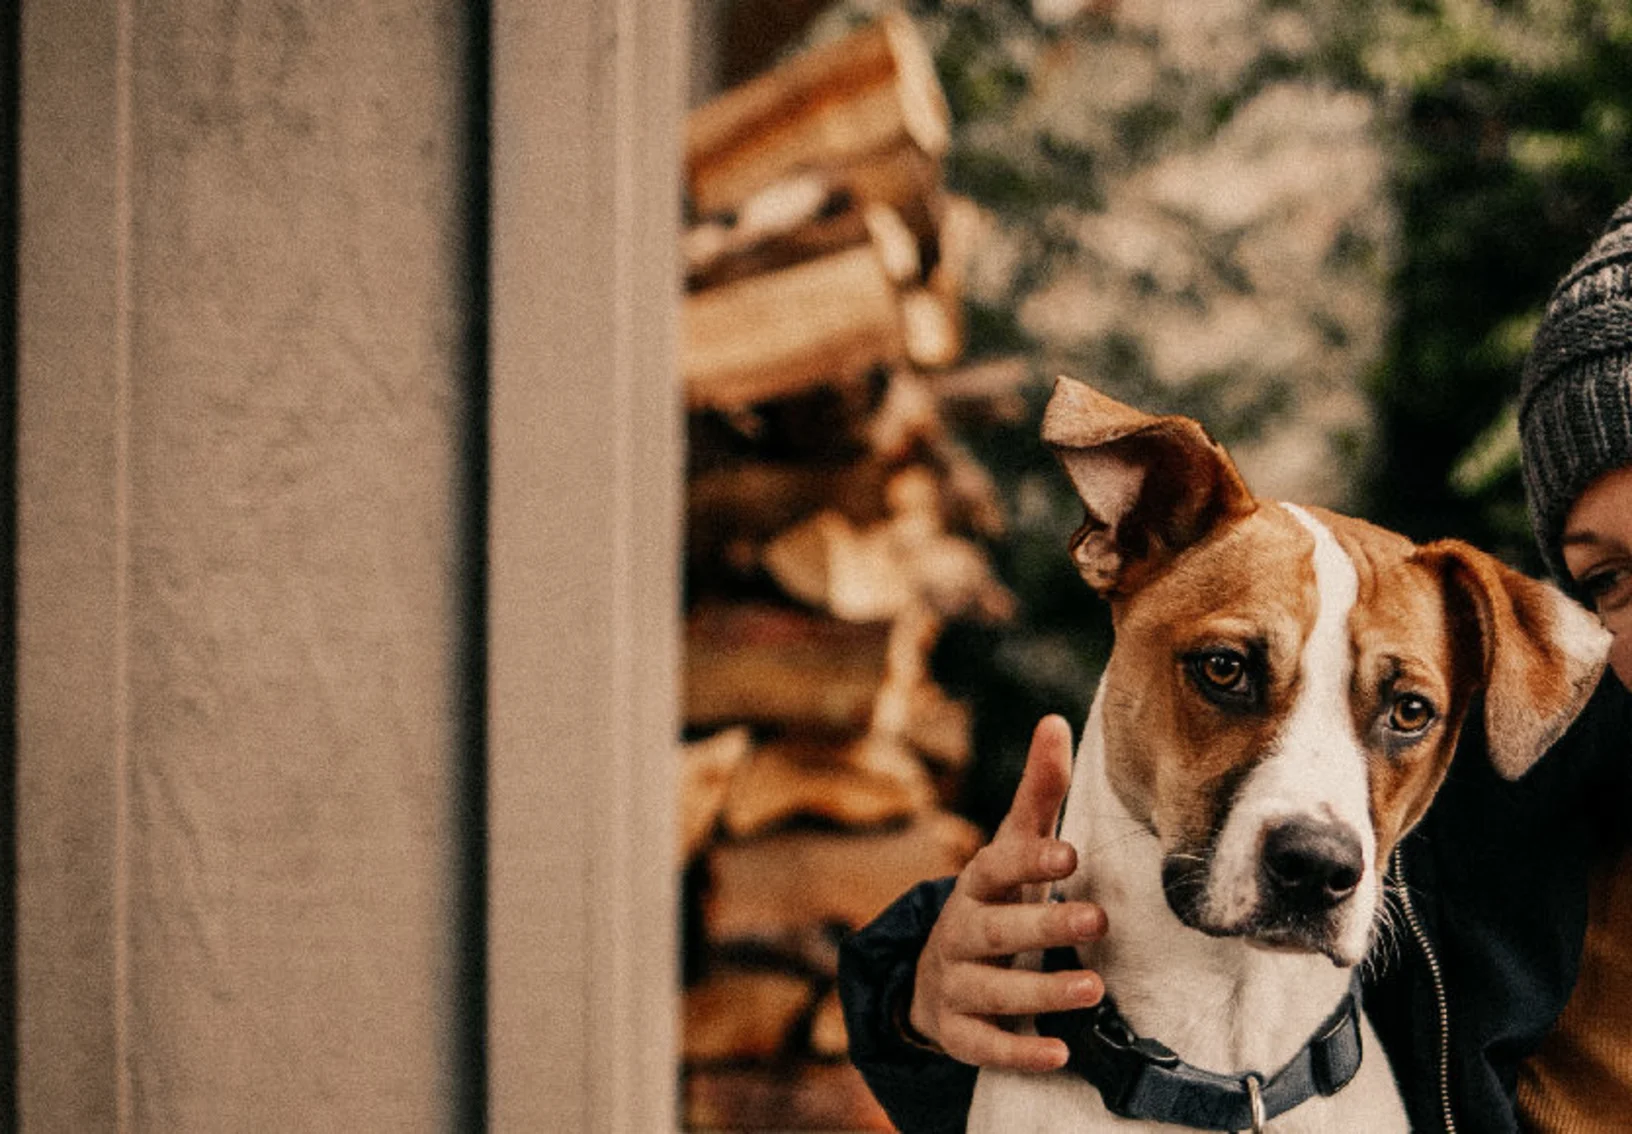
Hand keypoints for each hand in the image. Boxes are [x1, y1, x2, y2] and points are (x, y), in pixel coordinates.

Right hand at [907, 714, 1106, 1070]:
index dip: (1029, 860)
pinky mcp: (958, 1032)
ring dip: (1040, 993)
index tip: (1070, 853)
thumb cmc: (995, 900)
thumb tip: (1055, 721)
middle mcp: (960, 932)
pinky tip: (1059, 1055)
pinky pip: (984, 1046)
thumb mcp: (1013, 849)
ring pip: (991, 990)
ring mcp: (956, 983)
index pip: (996, 866)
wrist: (937, 975)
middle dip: (1043, 926)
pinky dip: (1018, 1053)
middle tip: (1097, 920)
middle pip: (996, 929)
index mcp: (977, 884)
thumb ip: (1039, 793)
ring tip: (1093, 991)